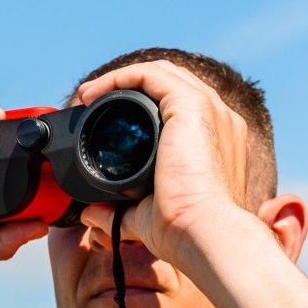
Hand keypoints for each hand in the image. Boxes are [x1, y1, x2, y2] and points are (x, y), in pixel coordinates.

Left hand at [76, 61, 249, 269]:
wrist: (204, 234)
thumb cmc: (183, 231)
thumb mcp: (145, 216)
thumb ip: (119, 213)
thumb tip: (91, 215)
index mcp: (216, 142)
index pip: (180, 107)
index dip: (141, 105)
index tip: (105, 118)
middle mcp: (219, 121)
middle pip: (171, 83)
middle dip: (129, 86)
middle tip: (91, 101)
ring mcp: (210, 110)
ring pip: (161, 73)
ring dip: (120, 79)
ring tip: (89, 95)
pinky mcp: (193, 106)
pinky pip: (150, 75)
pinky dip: (119, 77)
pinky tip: (95, 93)